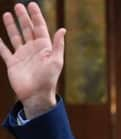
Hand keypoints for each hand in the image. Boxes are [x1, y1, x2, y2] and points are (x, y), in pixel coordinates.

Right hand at [0, 2, 64, 117]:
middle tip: (18, 5)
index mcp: (44, 48)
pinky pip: (4, 50)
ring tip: (7, 14)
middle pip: (27, 29)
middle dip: (23, 17)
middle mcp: (33, 50)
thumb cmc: (48, 79)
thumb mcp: (56, 61)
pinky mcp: (13, 63)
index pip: (39, 28)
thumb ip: (57, 45)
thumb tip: (62, 29)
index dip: (36, 16)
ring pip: (15, 37)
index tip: (32, 4)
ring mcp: (22, 55)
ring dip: (11, 26)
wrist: (36, 95)